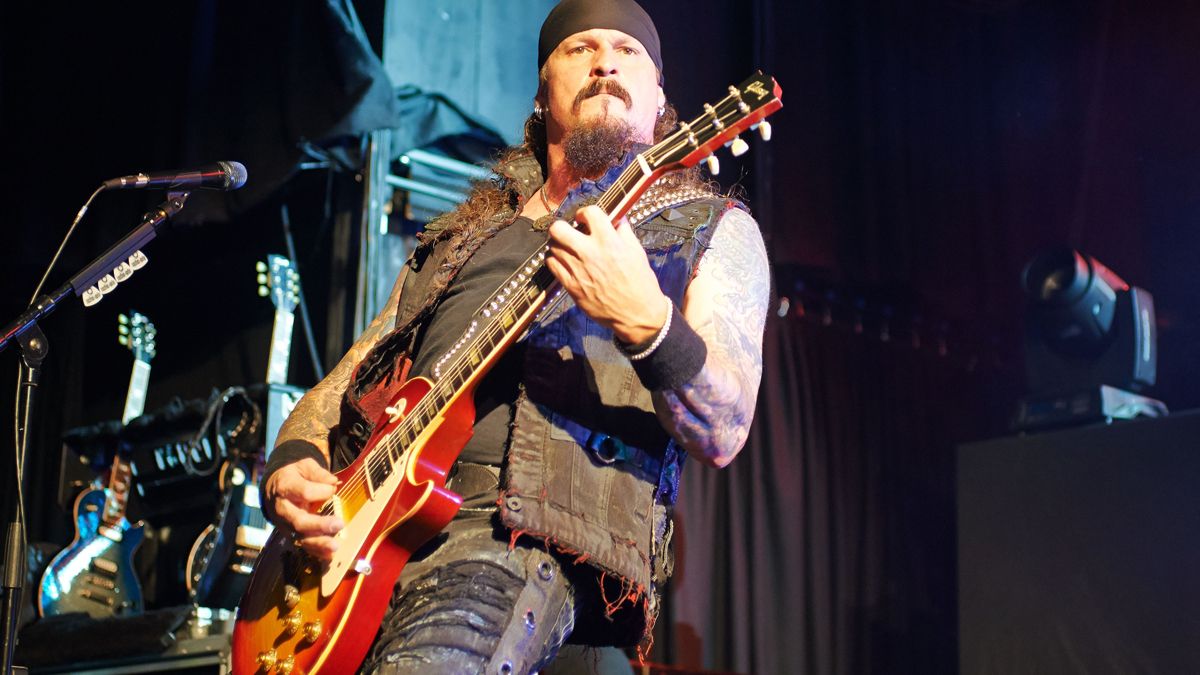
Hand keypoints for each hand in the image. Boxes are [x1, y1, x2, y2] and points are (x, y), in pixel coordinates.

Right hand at [264, 458, 343, 559]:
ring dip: (318, 543)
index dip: (320, 491)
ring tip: (335, 546)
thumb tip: (333, 482)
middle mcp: (282, 508)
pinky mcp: (290, 534)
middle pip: (298, 520)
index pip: (303, 491)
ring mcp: (285, 524)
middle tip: (339, 524)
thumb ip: (318, 473)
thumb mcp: (304, 466)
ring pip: (299, 537)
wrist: (274, 488)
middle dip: (318, 525)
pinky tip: (329, 555)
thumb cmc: (294, 475)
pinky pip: (302, 545)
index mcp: (285, 487)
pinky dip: (315, 552)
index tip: (333, 489)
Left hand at [546, 205, 666, 343]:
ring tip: (567, 248)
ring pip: (553, 247)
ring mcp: (577, 270)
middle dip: (562, 226)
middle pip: (559, 229)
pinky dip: (555, 260)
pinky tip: (564, 262)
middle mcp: (590, 253)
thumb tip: (616, 219)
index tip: (585, 219)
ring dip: (559, 244)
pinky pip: (552, 265)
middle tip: (568, 231)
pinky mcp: (571, 286)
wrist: (636, 314)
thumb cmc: (640, 284)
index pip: (589, 213)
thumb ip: (624, 232)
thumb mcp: (637, 252)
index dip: (584, 213)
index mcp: (609, 241)